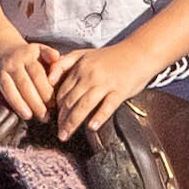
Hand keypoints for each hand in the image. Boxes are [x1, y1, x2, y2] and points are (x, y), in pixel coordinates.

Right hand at [0, 38, 72, 123]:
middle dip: (35, 101)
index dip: (45, 90)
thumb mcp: (38, 49)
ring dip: (17, 103)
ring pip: (7, 87)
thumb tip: (56, 58)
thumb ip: (49, 54)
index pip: (37, 74)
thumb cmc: (25, 55)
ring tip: (27, 116)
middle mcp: (12, 63)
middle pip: (24, 83)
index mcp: (27, 56)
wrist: (0, 47)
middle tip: (44, 116)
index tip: (53, 105)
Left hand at [46, 41, 162, 135]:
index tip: (54, 119)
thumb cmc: (111, 57)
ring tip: (65, 135)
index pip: (62, 91)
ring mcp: (106, 83)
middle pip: (70, 101)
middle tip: (59, 133)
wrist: (139, 52)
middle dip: (61, 119)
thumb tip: (49, 79)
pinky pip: (107, 106)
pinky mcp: (120, 90)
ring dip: (73, 122)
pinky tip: (92, 127)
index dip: (56, 107)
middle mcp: (90, 75)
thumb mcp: (84, 54)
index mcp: (80, 67)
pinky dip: (99, 117)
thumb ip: (65, 63)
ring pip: (84, 105)